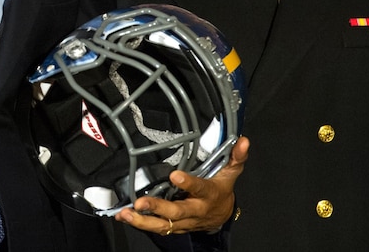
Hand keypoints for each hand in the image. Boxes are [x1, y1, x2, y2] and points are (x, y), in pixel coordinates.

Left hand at [115, 135, 248, 235]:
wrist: (221, 215)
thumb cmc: (221, 189)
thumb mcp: (231, 172)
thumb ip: (235, 156)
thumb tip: (243, 140)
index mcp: (208, 194)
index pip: (200, 188)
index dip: (188, 184)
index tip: (175, 176)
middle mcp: (195, 210)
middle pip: (177, 211)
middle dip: (158, 208)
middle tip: (141, 202)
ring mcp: (184, 221)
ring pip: (164, 224)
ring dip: (143, 220)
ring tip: (126, 214)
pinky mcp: (175, 226)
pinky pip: (157, 227)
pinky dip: (141, 223)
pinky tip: (125, 217)